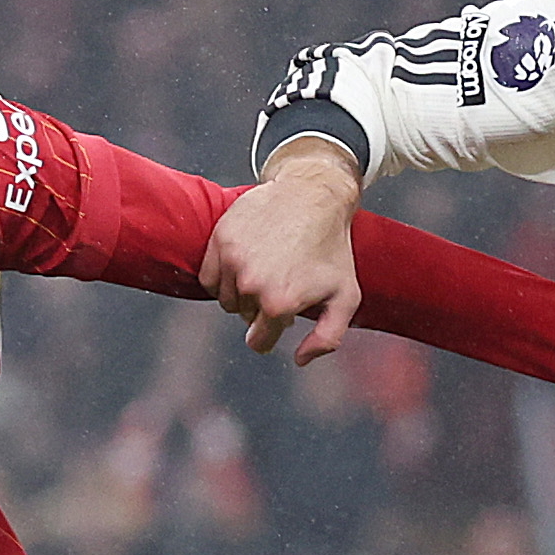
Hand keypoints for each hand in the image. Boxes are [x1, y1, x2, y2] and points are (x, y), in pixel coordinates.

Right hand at [201, 141, 362, 363]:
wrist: (314, 195)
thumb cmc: (332, 248)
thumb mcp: (346, 296)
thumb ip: (327, 337)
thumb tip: (299, 359)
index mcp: (279, 303)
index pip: (258, 341)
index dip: (272, 332)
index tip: (282, 316)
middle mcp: (251, 284)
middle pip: (243, 317)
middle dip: (261, 307)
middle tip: (282, 280)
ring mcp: (232, 260)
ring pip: (225, 298)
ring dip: (241, 291)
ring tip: (266, 268)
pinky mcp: (220, 239)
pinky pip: (208, 277)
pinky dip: (222, 276)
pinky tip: (245, 261)